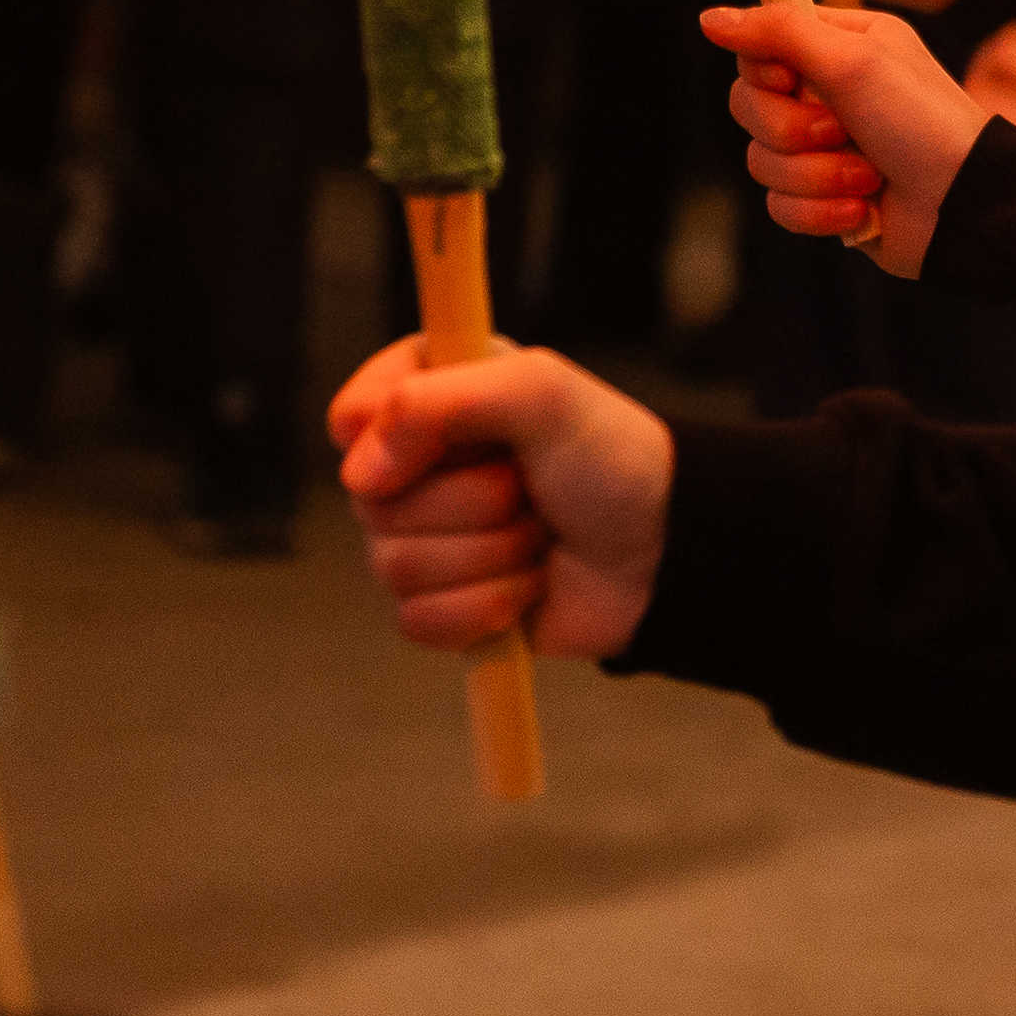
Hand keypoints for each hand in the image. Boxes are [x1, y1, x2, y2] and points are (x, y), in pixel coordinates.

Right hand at [329, 341, 674, 659]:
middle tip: (529, 488)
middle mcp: (418, 463)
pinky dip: (486, 608)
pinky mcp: (443, 603)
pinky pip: (419, 622)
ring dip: (490, 556)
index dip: (389, 436)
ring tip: (540, 534)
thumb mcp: (540, 394)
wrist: (663, 552)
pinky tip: (529, 586)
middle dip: (472, 505)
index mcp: (434, 393)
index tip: (453, 438)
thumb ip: (440, 402)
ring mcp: (427, 536)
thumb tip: (356, 471)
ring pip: (395, 567)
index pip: (352, 415)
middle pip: (371, 504)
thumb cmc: (610, 459)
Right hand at [708, 0, 987, 279]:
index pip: (759, 46)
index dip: (764, 70)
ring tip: (867, 176)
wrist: (965, 205)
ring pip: (761, 161)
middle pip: (747, 106)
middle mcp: (829, 92)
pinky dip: (820, 211)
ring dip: (814, 176)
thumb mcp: (854, 60)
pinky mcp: (824, 196)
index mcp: (840, 45)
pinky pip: (779, 205)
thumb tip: (709, 16)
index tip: (793, 80)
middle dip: (791, 131)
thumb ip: (780, 31)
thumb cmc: (922, 121)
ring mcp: (825, 147)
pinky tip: (861, 208)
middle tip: (841, 131)